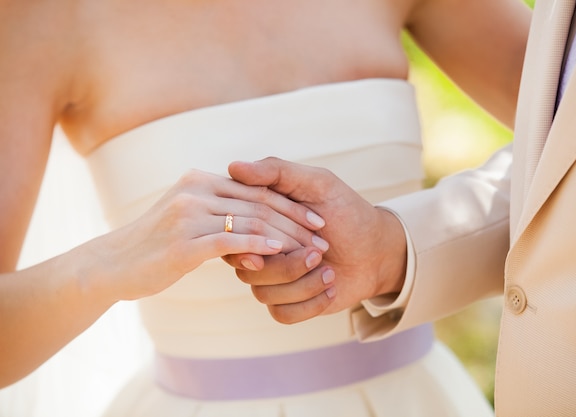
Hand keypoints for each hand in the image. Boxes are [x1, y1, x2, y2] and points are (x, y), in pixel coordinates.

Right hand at [82, 169, 326, 301]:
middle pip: (259, 204)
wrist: (112, 265)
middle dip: (296, 222)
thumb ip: (217, 206)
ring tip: (311, 250)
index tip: (318, 220)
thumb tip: (250, 211)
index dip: (291, 205)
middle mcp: (195, 191)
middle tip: (322, 238)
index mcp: (200, 181)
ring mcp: (187, 215)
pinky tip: (278, 253)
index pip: (257, 190)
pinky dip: (258, 244)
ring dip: (286, 237)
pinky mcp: (183, 243)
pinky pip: (229, 240)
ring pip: (250, 221)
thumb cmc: (153, 244)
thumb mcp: (186, 215)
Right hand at [224, 158, 407, 322]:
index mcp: (258, 223)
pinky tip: (330, 287)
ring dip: (303, 283)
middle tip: (322, 250)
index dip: (261, 237)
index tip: (293, 236)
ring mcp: (271, 280)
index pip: (235, 233)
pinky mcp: (287, 305)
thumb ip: (276, 172)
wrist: (376, 248)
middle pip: (246, 268)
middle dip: (289, 263)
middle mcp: (258, 252)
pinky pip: (282, 314)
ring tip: (329, 270)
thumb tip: (233, 166)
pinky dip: (311, 302)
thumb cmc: (346, 211)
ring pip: (263, 294)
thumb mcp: (317, 183)